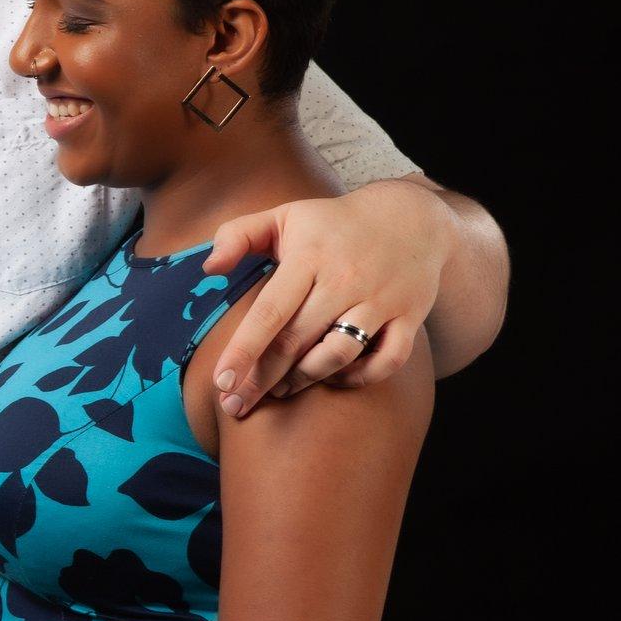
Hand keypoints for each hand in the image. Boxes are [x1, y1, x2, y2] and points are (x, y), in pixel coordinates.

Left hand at [202, 178, 452, 414]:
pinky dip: (361, 377)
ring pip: (338, 354)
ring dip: (305, 379)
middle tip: (236, 405)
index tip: (221, 383)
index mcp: (309, 257)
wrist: (411, 215)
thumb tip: (208, 269)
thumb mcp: (284, 216)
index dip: (244, 351)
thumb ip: (238, 235)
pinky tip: (334, 378)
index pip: (270, 311)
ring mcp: (380, 300)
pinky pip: (387, 360)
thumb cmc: (334, 223)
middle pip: (297, 341)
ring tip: (280, 390)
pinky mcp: (408, 317)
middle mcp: (345, 280)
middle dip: (262, 379)